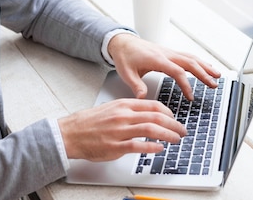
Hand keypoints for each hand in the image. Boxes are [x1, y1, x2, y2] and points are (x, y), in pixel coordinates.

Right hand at [58, 98, 185, 160]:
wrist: (70, 133)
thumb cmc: (89, 122)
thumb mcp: (112, 108)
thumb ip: (129, 110)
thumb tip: (148, 115)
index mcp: (123, 105)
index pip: (153, 105)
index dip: (168, 112)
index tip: (174, 118)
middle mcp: (123, 116)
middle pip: (156, 117)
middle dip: (173, 124)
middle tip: (182, 130)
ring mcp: (120, 131)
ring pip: (151, 129)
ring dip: (167, 134)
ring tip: (176, 139)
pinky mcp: (115, 146)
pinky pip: (138, 145)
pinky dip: (152, 146)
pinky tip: (160, 148)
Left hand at [107, 33, 221, 99]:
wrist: (123, 42)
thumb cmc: (125, 57)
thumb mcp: (126, 73)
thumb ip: (135, 85)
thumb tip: (142, 97)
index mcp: (157, 59)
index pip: (177, 72)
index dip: (186, 85)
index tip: (191, 97)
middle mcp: (167, 54)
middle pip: (190, 63)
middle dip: (204, 74)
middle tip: (214, 85)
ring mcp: (170, 52)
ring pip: (192, 58)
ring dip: (205, 66)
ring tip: (217, 75)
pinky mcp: (170, 53)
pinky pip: (188, 57)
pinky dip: (199, 62)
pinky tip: (206, 67)